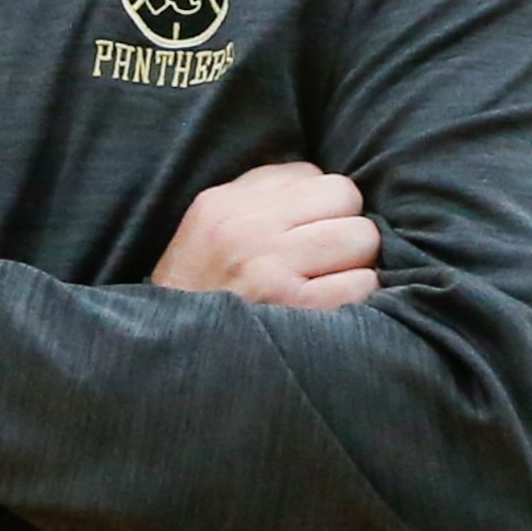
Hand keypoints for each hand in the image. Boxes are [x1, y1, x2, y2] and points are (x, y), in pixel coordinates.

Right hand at [151, 161, 379, 307]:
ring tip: (330, 277)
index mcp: (225, 204)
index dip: (317, 203)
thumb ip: (257, 198)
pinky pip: (362, 283)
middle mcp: (248, 229)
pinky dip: (358, 293)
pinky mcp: (297, 309)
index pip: (310, 174)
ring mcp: (273, 269)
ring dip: (356, 259)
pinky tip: (332, 304)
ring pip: (361, 237)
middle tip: (326, 253)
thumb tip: (318, 185)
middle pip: (344, 196)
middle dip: (344, 224)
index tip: (306, 229)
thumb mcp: (208, 227)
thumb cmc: (198, 291)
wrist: (170, 356)